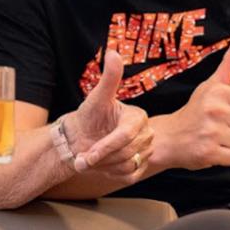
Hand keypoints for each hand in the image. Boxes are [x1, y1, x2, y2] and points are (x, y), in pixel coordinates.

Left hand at [63, 50, 152, 178]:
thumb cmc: (89, 116)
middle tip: (83, 157)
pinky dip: (110, 174)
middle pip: (126, 153)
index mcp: (138, 116)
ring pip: (127, 165)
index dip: (106, 146)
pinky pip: (129, 176)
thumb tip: (113, 53)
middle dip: (101, 157)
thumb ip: (109, 78)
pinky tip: (101, 165)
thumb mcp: (96, 97)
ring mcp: (146, 151)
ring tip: (90, 159)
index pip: (126, 135)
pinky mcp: (141, 167)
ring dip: (103, 166)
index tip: (88, 154)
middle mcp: (147, 134)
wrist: (83, 137)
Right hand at [152, 34, 229, 170]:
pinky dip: (225, 157)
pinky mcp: (209, 152)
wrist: (168, 137)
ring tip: (215, 137)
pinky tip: (212, 148)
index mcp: (218, 92)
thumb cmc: (195, 110)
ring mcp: (211, 132)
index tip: (225, 111)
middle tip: (219, 126)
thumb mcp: (211, 84)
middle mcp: (215, 110)